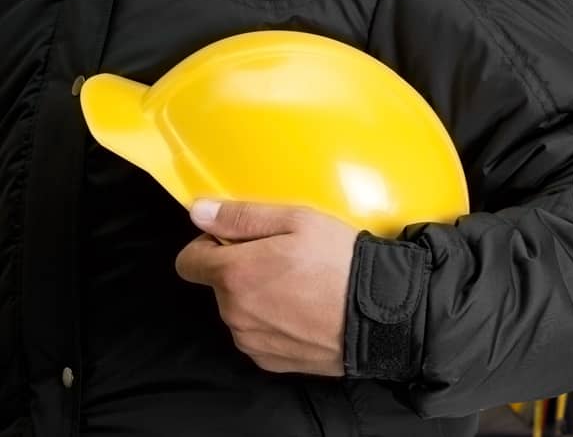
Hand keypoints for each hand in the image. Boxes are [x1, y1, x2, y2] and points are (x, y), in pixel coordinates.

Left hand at [175, 200, 357, 375]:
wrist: (382, 316)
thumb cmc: (343, 265)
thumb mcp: (298, 221)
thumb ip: (241, 216)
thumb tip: (199, 213)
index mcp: (234, 273)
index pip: (188, 261)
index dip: (210, 247)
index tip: (240, 243)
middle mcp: (234, 311)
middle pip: (219, 286)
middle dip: (243, 272)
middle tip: (287, 263)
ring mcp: (251, 340)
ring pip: (240, 312)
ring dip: (259, 300)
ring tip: (302, 290)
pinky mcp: (270, 361)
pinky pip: (259, 337)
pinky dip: (275, 325)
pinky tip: (305, 314)